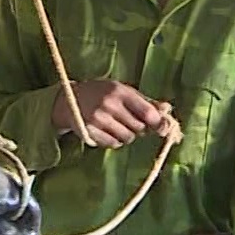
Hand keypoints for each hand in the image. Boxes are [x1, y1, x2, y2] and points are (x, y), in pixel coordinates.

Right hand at [51, 80, 171, 147]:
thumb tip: (167, 110)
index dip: (157, 122)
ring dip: (127, 135)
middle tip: (130, 121)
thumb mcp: (122, 90)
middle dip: (139, 127)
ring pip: (127, 138)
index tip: (160, 126)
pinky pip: (113, 144)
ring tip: (117, 125)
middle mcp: (109, 105)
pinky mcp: (91, 133)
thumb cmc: (101, 93)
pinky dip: (115, 141)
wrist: (68, 100)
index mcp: (120, 91)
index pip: (148, 112)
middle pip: (139, 128)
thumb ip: (145, 101)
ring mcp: (98, 120)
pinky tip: (108, 131)